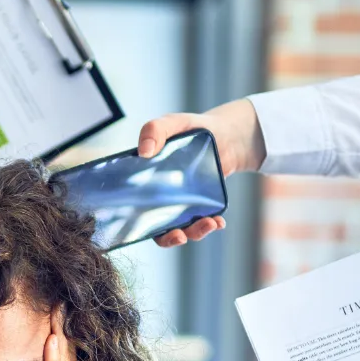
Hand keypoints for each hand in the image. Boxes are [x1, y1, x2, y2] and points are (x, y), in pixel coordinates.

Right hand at [132, 100, 262, 246]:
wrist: (226, 133)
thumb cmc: (194, 128)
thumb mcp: (172, 123)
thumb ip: (154, 130)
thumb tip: (143, 152)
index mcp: (145, 180)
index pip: (132, 206)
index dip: (134, 222)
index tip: (141, 228)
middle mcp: (161, 197)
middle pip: (157, 226)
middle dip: (169, 237)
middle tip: (179, 235)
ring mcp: (183, 203)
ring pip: (183, 228)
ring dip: (195, 232)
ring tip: (209, 224)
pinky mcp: (202, 205)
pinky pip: (202, 222)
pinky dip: (211, 225)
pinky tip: (219, 221)